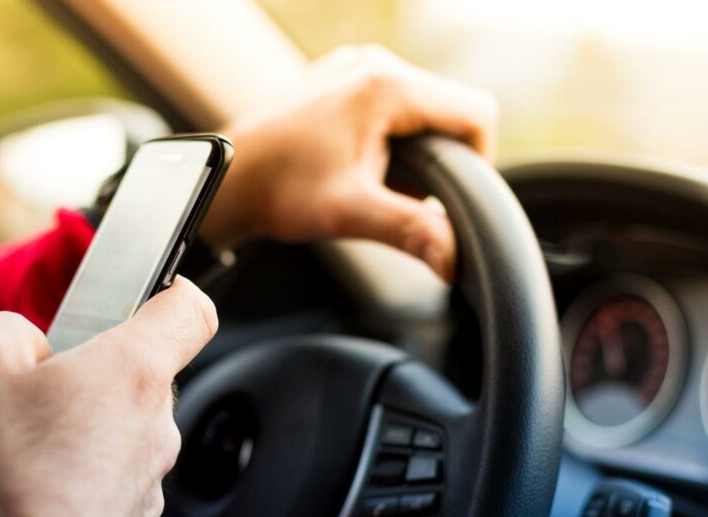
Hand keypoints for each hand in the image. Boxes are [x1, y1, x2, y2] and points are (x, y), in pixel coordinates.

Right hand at [0, 278, 216, 516]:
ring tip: (21, 447)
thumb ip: (11, 329)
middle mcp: (157, 424)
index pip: (190, 310)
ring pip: (121, 427)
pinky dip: (77, 472)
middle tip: (36, 387)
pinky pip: (109, 475)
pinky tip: (29, 487)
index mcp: (134, 370)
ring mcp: (148, 478)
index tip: (150, 294)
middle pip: (140, 373)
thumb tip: (30, 343)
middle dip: (91, 370)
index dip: (171, 291)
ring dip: (80, 425)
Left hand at [202, 44, 498, 280]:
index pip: (476, 115)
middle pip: (451, 111)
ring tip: (378, 183)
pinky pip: (394, 107)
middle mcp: (376, 65)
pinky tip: (362, 168)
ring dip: (416, 152)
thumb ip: (411, 231)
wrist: (229, 177)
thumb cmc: (279, 189)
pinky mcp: (343, 80)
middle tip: (406, 197)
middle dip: (442, 160)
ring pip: (424, 110)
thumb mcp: (351, 213)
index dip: (478, 163)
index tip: (449, 199)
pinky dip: (393, 141)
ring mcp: (357, 68)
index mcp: (387, 86)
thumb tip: (454, 260)